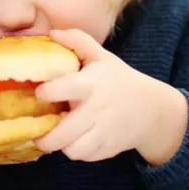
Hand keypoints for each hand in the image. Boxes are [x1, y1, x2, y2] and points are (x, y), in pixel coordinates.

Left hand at [34, 29, 187, 164]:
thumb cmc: (119, 80)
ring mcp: (104, 132)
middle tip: (36, 131)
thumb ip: (78, 41)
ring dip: (60, 146)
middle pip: (63, 133)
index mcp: (92, 84)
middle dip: (45, 137)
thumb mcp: (102, 56)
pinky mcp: (108, 149)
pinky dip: (76, 151)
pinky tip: (73, 140)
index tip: (38, 93)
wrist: (152, 109)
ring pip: (72, 150)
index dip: (46, 92)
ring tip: (55, 136)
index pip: (62, 89)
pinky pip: (84, 156)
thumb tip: (52, 33)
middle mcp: (97, 110)